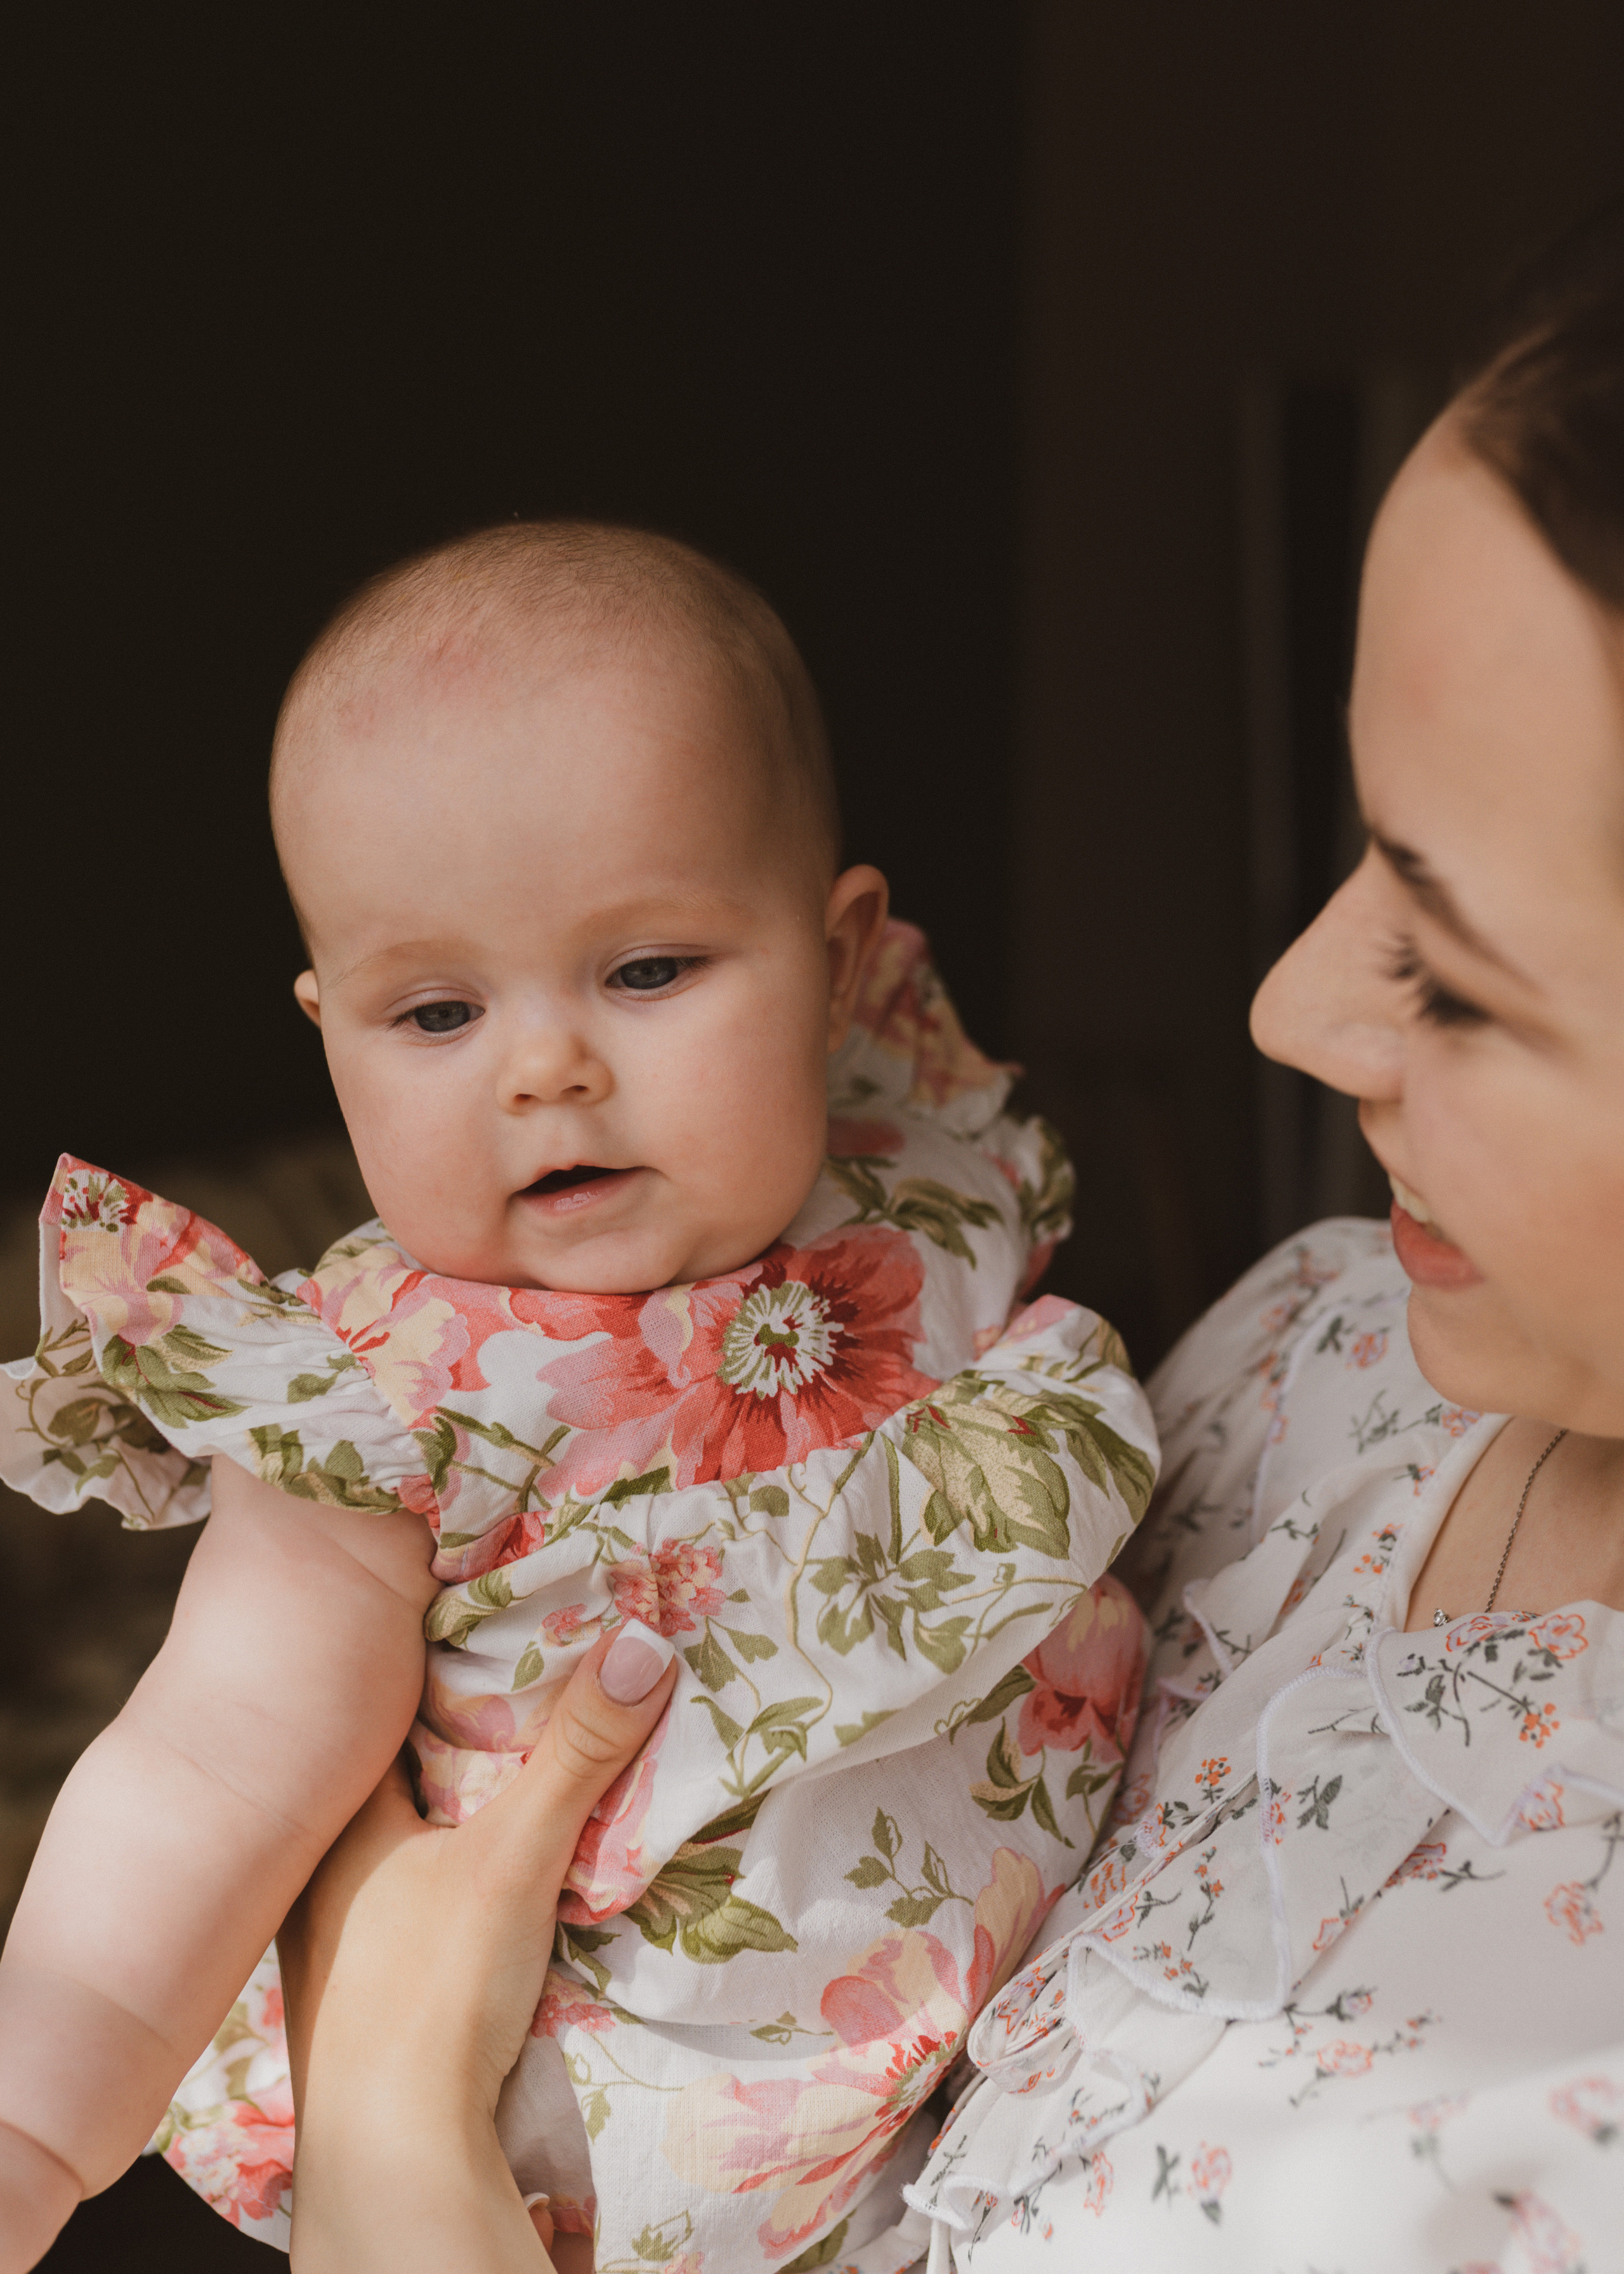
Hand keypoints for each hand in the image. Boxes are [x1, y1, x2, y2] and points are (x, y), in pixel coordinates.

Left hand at [278, 1622, 676, 2273]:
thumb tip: (643, 1642)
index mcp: (337, 1819)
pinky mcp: (363, 1991)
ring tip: (530, 1767)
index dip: (444, 1664)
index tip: (507, 1624)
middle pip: (402, 1774)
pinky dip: (455, 1873)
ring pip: (408, 1841)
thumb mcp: (515, 1857)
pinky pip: (413, 1898)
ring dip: (461, 1814)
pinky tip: (496, 1874)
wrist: (391, 2156)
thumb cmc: (429, 1992)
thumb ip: (578, 1754)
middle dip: (464, 1740)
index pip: (386, 1709)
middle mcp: (319, 1868)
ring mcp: (334, 1936)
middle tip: (539, 1686)